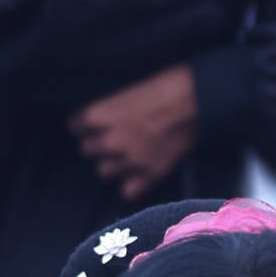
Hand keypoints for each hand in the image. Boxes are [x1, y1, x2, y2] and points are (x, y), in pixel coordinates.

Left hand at [72, 66, 198, 201]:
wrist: (200, 100)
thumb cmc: (166, 86)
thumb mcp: (128, 92)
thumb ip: (109, 111)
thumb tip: (101, 123)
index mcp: (98, 116)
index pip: (75, 127)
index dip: (86, 124)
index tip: (96, 123)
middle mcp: (108, 141)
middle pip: (87, 150)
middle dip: (99, 143)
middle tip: (116, 136)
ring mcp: (129, 161)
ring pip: (104, 172)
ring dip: (114, 163)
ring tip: (128, 153)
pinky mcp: (150, 175)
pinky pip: (128, 191)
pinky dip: (133, 183)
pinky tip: (140, 172)